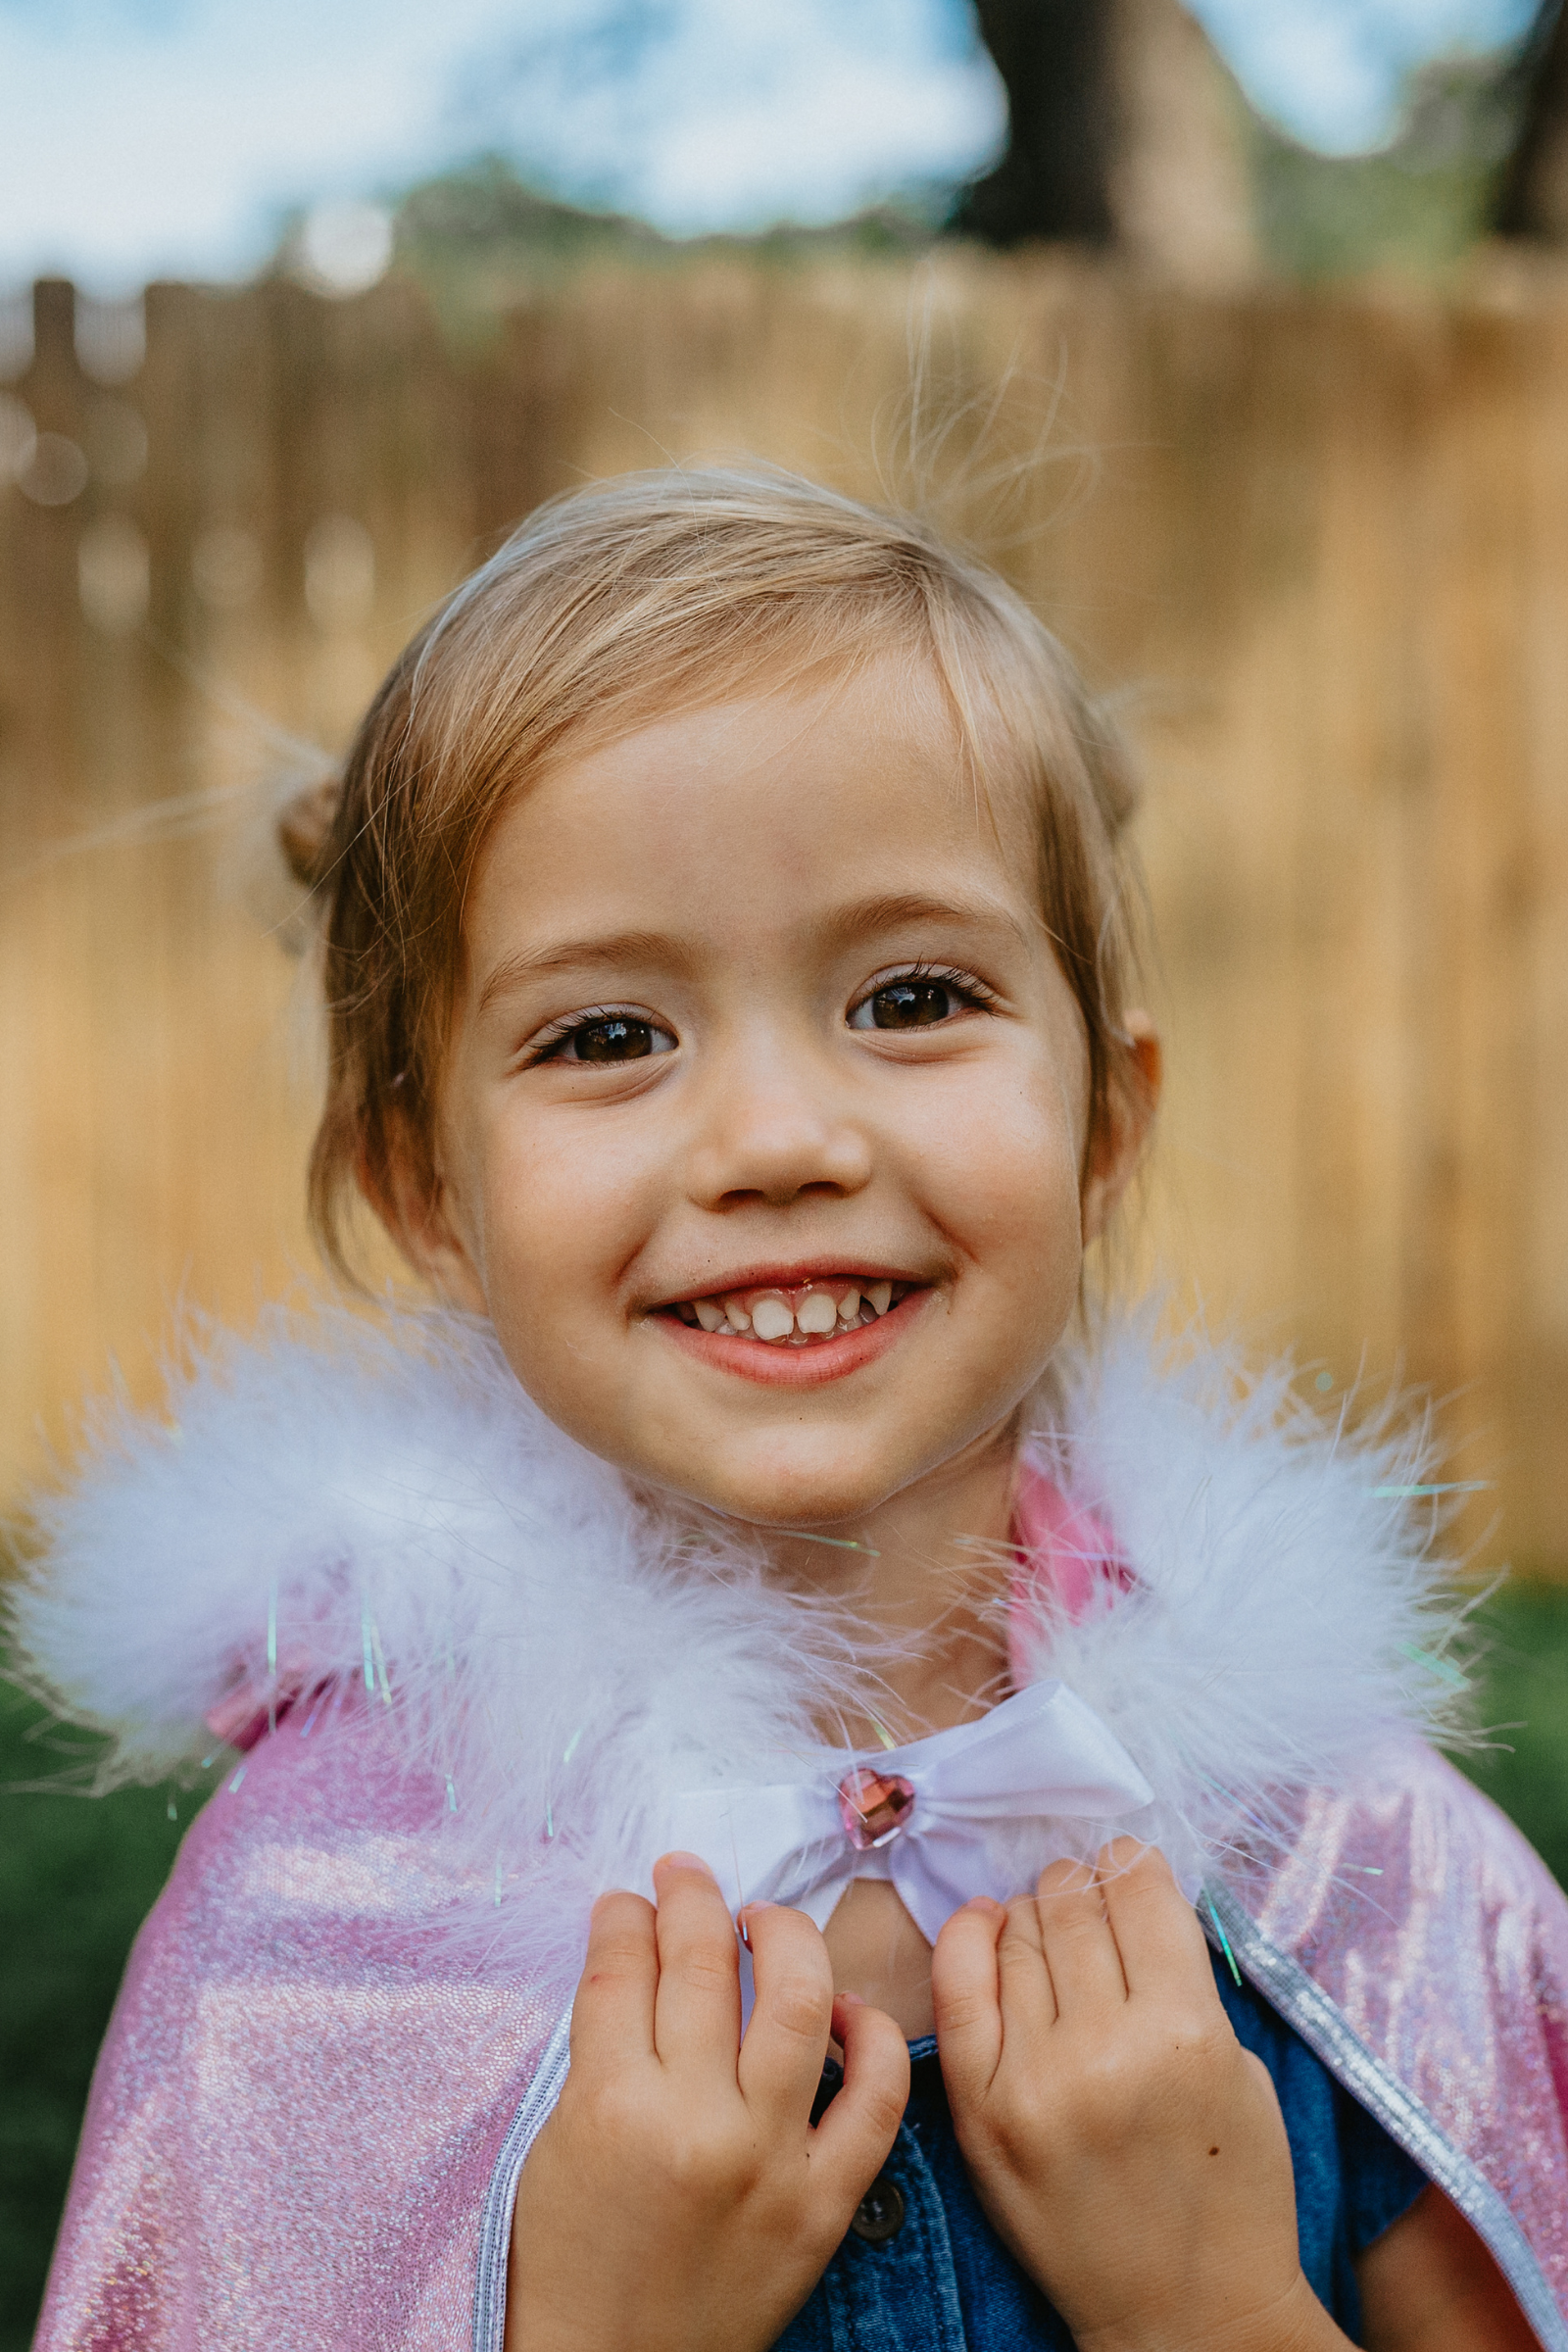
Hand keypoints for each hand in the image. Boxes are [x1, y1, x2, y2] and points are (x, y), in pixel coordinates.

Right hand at [506, 1853, 908, 2351]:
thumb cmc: (573, 2255)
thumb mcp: (560, 2137)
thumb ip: (601, 2042)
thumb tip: (639, 1943)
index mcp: (612, 2103)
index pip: (622, 1964)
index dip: (625, 1914)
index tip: (630, 1900)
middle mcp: (696, 2122)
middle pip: (703, 1962)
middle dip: (692, 1897)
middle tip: (688, 1877)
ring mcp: (771, 2159)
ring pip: (799, 2000)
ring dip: (783, 1936)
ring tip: (766, 1923)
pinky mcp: (825, 2201)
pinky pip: (877, 2096)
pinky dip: (873, 2036)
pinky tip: (845, 2009)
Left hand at [931, 1840, 1344, 2351]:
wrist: (1185, 2312)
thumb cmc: (1232, 2190)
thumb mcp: (1239, 2069)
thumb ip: (1184, 1981)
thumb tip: (1128, 1899)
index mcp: (1187, 2032)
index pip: (1140, 1893)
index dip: (1131, 1865)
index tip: (1127, 1865)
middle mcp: (1106, 2049)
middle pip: (1074, 1908)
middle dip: (1082, 1886)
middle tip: (1087, 1894)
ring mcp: (1034, 2081)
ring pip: (1019, 1939)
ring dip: (1036, 1914)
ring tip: (1050, 1923)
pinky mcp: (981, 2113)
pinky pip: (958, 1992)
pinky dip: (968, 1939)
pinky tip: (987, 1921)